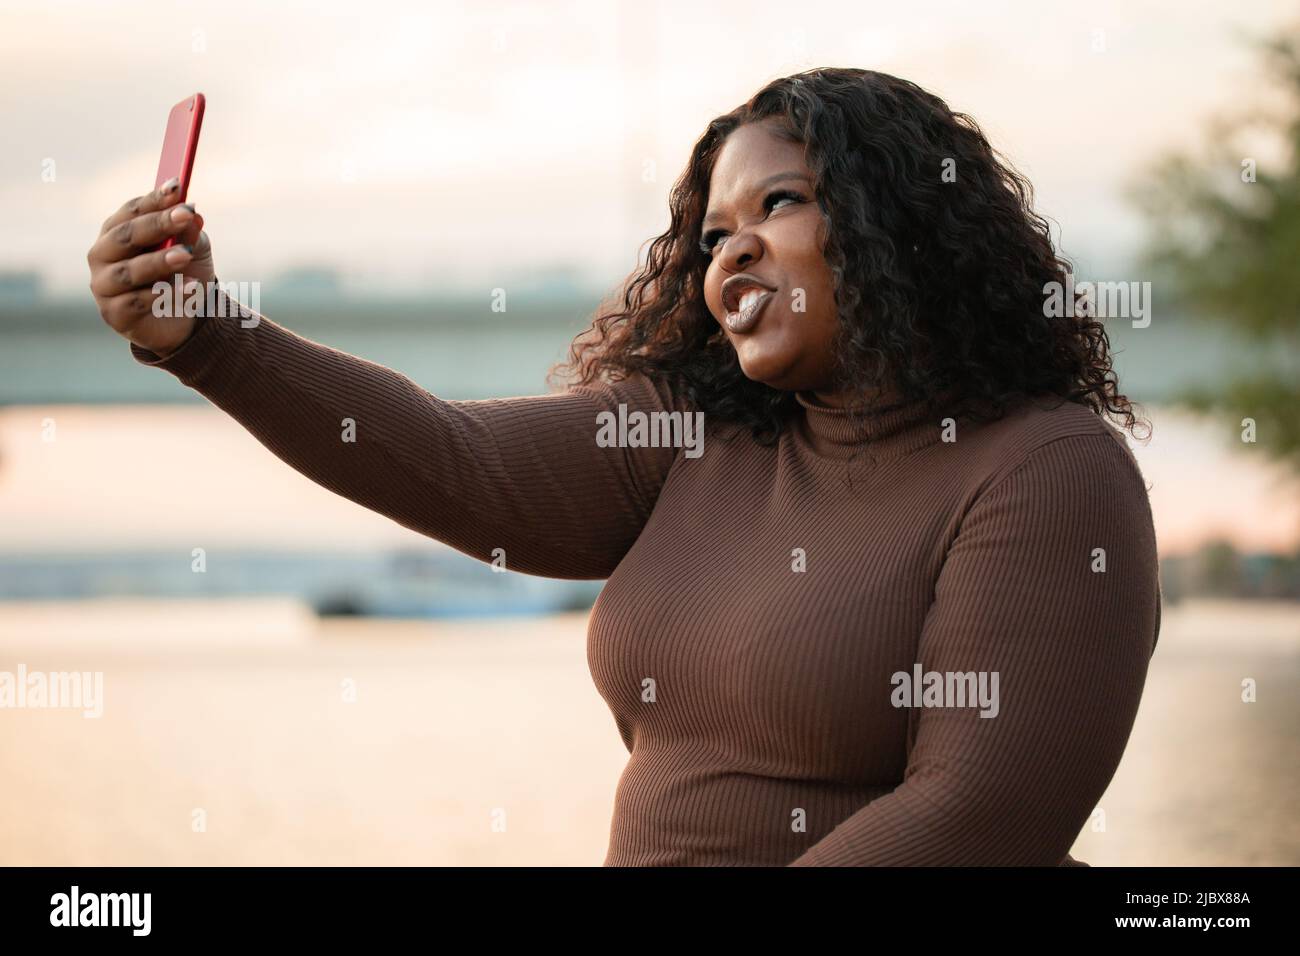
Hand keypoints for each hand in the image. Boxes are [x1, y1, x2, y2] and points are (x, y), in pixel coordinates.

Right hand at [86, 177, 216, 356]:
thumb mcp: (194, 251)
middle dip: (157, 224)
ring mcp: (104, 286)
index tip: (177, 187)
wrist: (188, 320)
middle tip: (185, 215)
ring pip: (127, 271)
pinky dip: (164, 294)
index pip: (132, 211)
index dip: (154, 199)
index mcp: (118, 231)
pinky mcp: (114, 314)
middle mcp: (103, 255)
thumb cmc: (183, 276)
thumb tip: (194, 215)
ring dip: (158, 261)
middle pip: (125, 236)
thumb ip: (189, 233)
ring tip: (185, 255)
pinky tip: (191, 288)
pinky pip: (136, 302)